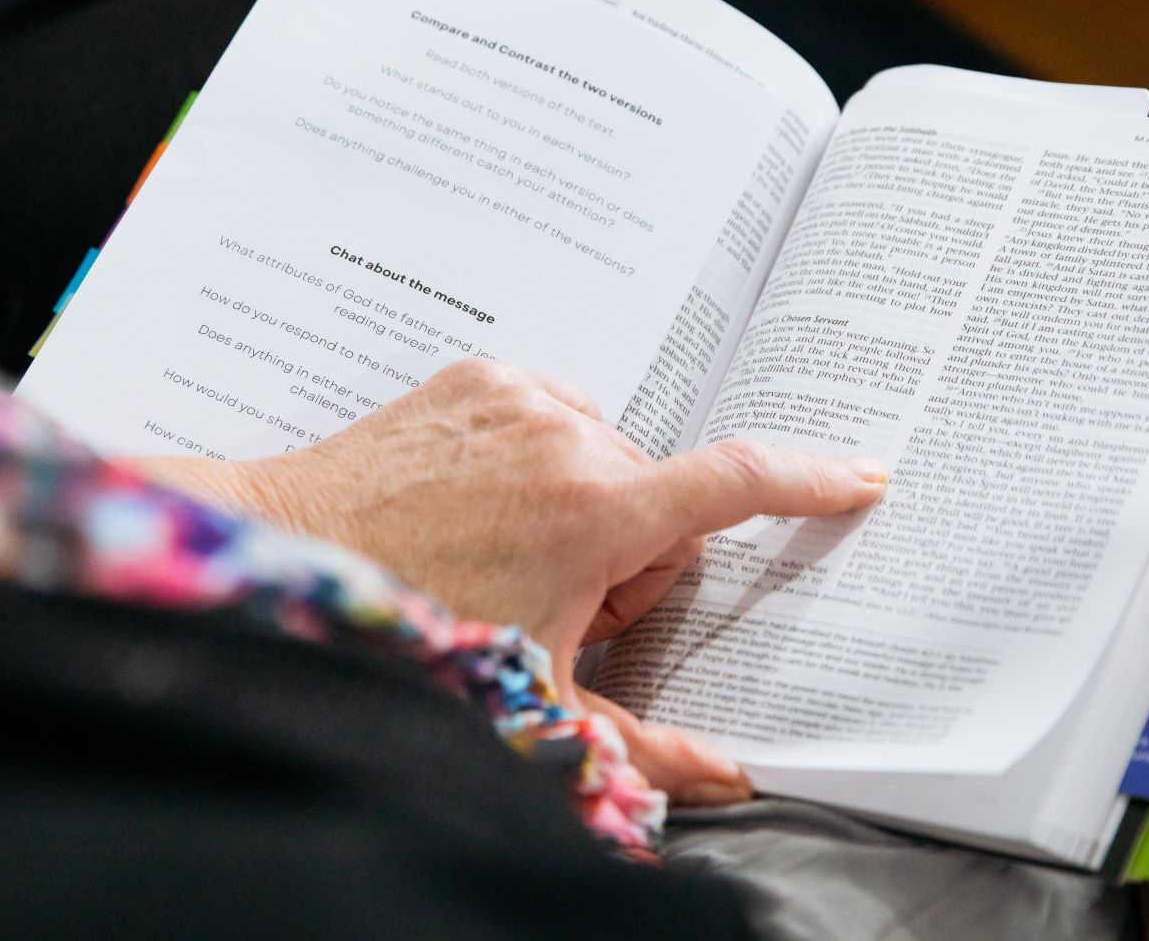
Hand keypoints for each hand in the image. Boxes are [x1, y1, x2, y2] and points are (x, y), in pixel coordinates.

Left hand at [129, 358, 888, 804]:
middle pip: (659, 494)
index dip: (811, 479)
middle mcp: (567, 437)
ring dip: (588, 499)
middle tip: (565, 598)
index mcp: (596, 512)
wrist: (288, 552)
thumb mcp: (533, 703)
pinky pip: (553, 411)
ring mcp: (519, 397)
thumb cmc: (407, 631)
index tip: (860, 476)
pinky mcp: (477, 375)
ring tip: (512, 550)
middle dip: (636, 549)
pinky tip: (488, 503)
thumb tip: (731, 774)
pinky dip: (541, 454)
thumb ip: (643, 743)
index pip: (738, 480)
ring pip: (607, 451)